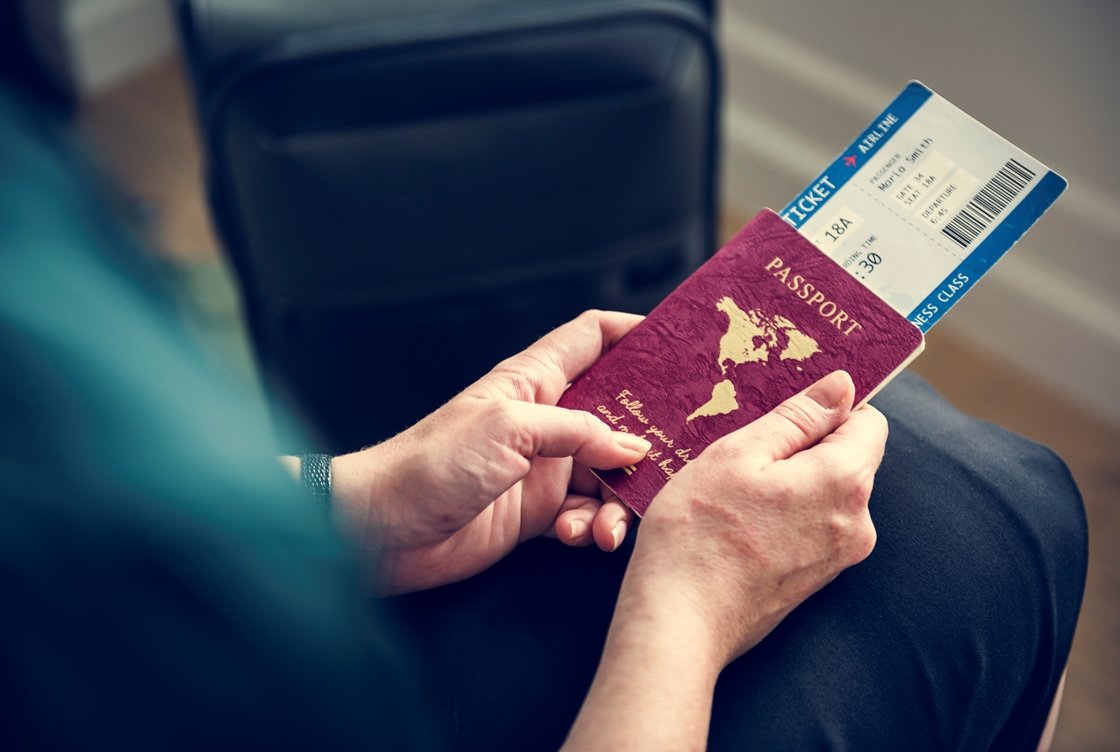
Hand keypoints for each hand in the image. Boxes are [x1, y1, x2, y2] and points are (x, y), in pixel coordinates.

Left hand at [330, 311, 650, 594]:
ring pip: (609, 472)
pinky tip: (579, 537)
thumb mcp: (511, 431)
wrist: (382, 530)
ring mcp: (544, 466)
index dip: (636, 333)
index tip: (681, 346)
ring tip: (611, 526)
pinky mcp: (537, 511)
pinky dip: (592, 528)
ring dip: (621, 499)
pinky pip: (586, 514)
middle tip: (682, 450)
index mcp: (534, 380)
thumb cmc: (432, 464)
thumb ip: (579, 432)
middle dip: (650, 431)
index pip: (593, 337)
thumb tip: (634, 448)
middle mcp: (545, 418)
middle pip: (618, 411)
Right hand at [564, 370, 886, 749]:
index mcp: (843, 481)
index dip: (830, 408)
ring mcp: (840, 557)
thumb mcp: (738, 454)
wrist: (680, 623)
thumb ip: (797, 417)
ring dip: (791, 481)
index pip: (869, 421)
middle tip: (746, 452)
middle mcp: (858, 522)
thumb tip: (842, 386)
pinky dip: (786, 513)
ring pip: (827, 493)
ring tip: (736, 490)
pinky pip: (813, 525)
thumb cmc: (699, 533)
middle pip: (848, 458)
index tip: (786, 411)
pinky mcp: (817, 580)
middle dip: (805, 446)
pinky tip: (740, 521)